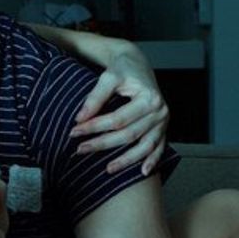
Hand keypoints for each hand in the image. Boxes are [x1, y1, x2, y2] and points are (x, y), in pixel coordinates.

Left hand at [70, 48, 168, 174]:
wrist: (137, 64)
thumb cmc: (123, 70)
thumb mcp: (108, 77)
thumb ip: (95, 97)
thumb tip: (80, 118)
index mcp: (148, 98)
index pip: (118, 119)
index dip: (95, 127)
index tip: (75, 131)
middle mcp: (160, 111)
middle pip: (129, 135)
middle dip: (103, 144)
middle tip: (81, 149)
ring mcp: (163, 121)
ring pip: (145, 146)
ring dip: (127, 160)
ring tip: (108, 169)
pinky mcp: (163, 127)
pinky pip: (159, 147)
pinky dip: (152, 160)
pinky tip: (142, 172)